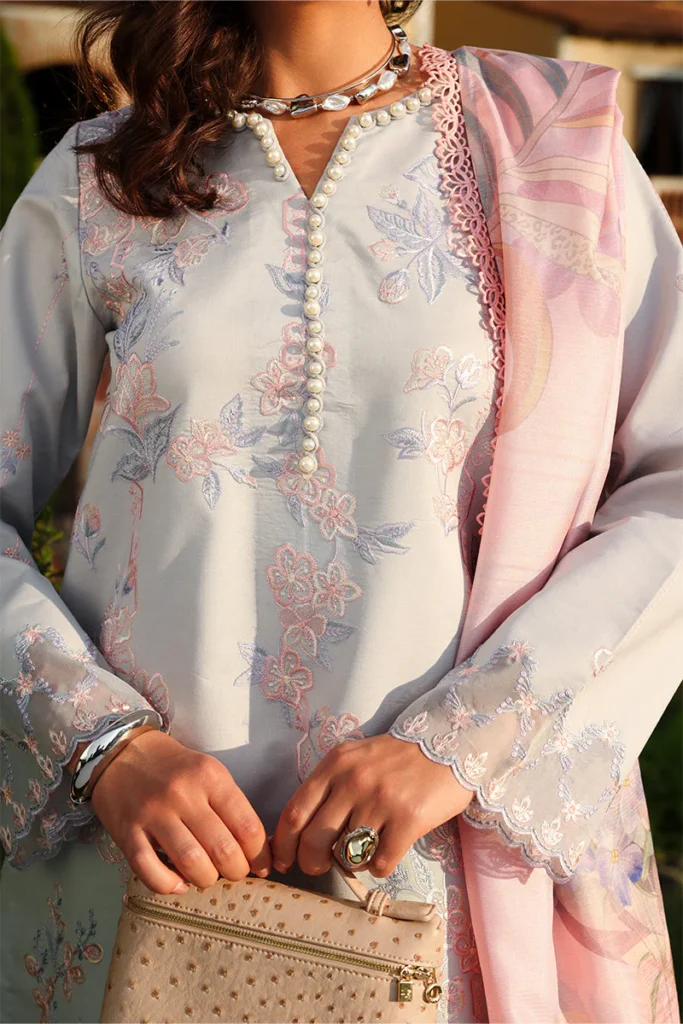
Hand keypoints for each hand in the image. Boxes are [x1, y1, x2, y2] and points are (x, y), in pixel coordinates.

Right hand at [90, 730, 271, 893]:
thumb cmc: (174, 768)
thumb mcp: (208, 773)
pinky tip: (178, 883)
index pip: (247, 826)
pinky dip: (168, 885)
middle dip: (236, 871)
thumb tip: (255, 849)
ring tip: (207, 876)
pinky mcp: (127, 832)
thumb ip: (229, 806)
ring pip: (190, 862)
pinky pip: (150, 870)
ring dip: (205, 879)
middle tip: (235, 873)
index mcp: (210, 776)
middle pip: (222, 849)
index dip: (259, 855)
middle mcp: (183, 794)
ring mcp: (153, 813)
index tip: (261, 866)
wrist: (122, 754)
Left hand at [271, 734, 472, 877]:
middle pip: (314, 839)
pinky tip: (386, 852)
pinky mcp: (408, 819)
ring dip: (351, 861)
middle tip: (319, 866)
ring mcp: (381, 800)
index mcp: (334, 766)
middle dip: (311, 862)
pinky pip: (380, 862)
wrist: (446, 746)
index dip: (283, 844)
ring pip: (347, 854)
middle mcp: (353, 781)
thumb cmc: (395, 759)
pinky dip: (379, 866)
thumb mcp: (353, 759)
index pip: (294, 812)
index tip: (283, 861)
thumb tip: (300, 831)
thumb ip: (327, 787)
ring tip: (362, 851)